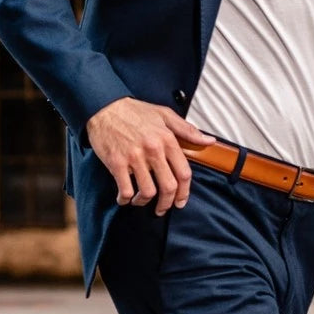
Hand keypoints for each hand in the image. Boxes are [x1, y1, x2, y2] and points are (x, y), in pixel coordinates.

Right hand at [86, 97, 214, 214]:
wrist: (103, 105)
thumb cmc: (134, 111)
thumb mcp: (164, 114)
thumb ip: (187, 130)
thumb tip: (209, 141)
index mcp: (167, 139)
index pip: (184, 174)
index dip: (184, 192)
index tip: (180, 201)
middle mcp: (153, 149)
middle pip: (168, 187)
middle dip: (167, 203)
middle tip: (162, 208)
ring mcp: (134, 157)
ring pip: (147, 192)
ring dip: (145, 202)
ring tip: (141, 201)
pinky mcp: (116, 162)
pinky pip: (125, 190)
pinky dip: (125, 199)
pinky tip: (125, 199)